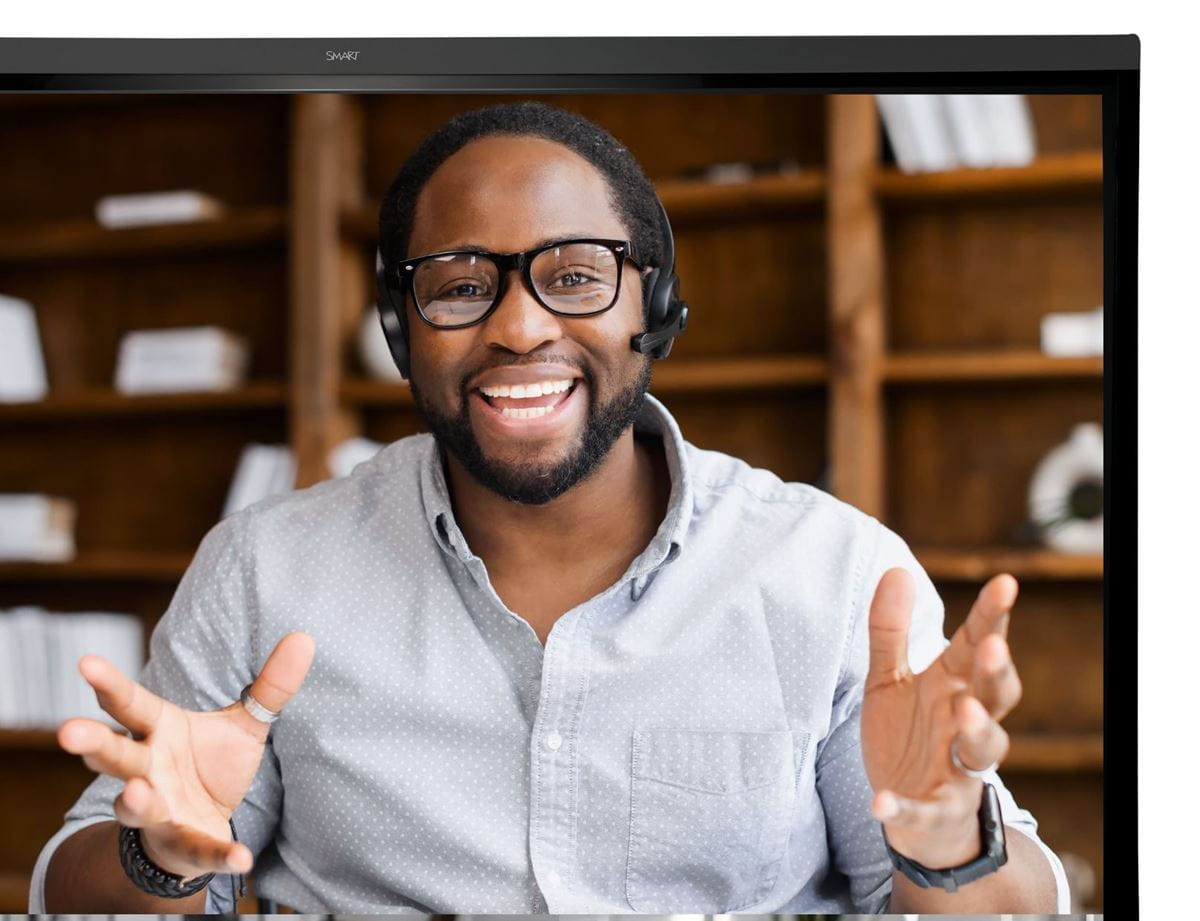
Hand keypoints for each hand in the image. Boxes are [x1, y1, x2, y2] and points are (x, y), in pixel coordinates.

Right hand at [57, 632, 315, 881]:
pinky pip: (201, 851)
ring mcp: (159, 810)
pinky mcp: (184, 845)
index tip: (84, 662)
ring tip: (134, 792)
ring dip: (133, 801)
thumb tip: (304, 638)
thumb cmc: (209, 764)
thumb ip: (270, 686)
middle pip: (116, 755)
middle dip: (93, 744)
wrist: (202, 825)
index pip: (131, 705)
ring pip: (137, 806)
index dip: (109, 683)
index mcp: (159, 731)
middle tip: (67, 731)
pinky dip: (221, 856)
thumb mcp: (244, 723)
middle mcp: (147, 770)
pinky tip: (243, 858)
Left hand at [860, 568, 1021, 868]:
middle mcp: (963, 725)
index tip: (1005, 582)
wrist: (911, 817)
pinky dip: (905, 810)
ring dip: (978, 732)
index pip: (976, 645)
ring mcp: (956, 770)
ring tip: (964, 710)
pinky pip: (923, 811)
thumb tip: (895, 569)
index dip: (992, 617)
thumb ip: (890, 630)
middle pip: (996, 695)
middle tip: (991, 646)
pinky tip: (881, 804)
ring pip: (983, 752)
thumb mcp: (888, 679)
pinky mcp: (934, 810)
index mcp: (951, 687)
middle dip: (996, 672)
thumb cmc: (908, 738)